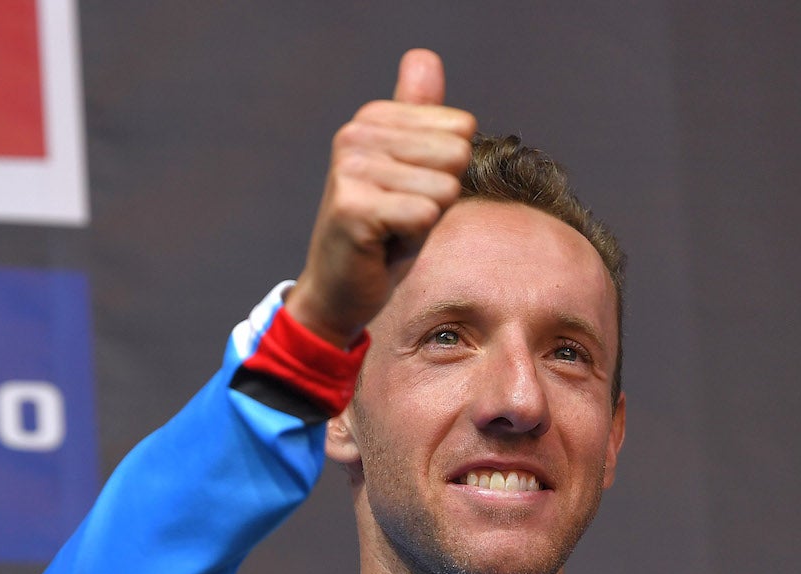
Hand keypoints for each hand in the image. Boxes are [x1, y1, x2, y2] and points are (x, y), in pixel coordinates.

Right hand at [285, 49, 476, 348]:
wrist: (339, 289)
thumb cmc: (383, 232)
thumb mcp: (411, 168)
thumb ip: (419, 116)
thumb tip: (424, 57)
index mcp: (373, 118)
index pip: (461, 129)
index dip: (447, 172)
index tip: (410, 192)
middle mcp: (356, 134)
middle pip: (455, 155)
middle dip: (439, 197)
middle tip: (402, 216)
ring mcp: (350, 169)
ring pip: (444, 189)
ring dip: (425, 221)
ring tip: (392, 230)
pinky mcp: (352, 207)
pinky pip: (425, 215)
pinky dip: (412, 240)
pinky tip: (383, 245)